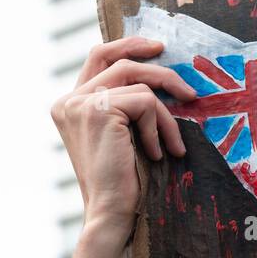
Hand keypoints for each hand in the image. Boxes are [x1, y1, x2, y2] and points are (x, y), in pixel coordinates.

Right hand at [50, 37, 194, 240]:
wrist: (111, 212)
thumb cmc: (122, 180)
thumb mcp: (121, 135)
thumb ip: (124, 105)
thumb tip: (158, 75)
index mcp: (69, 104)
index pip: (98, 57)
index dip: (128, 45)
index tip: (156, 48)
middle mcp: (68, 101)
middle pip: (120, 62)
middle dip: (158, 70)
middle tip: (188, 89)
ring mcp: (80, 104)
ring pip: (139, 84)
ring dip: (166, 113)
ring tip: (174, 143)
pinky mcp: (98, 111)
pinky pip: (146, 102)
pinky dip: (160, 127)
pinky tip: (156, 153)